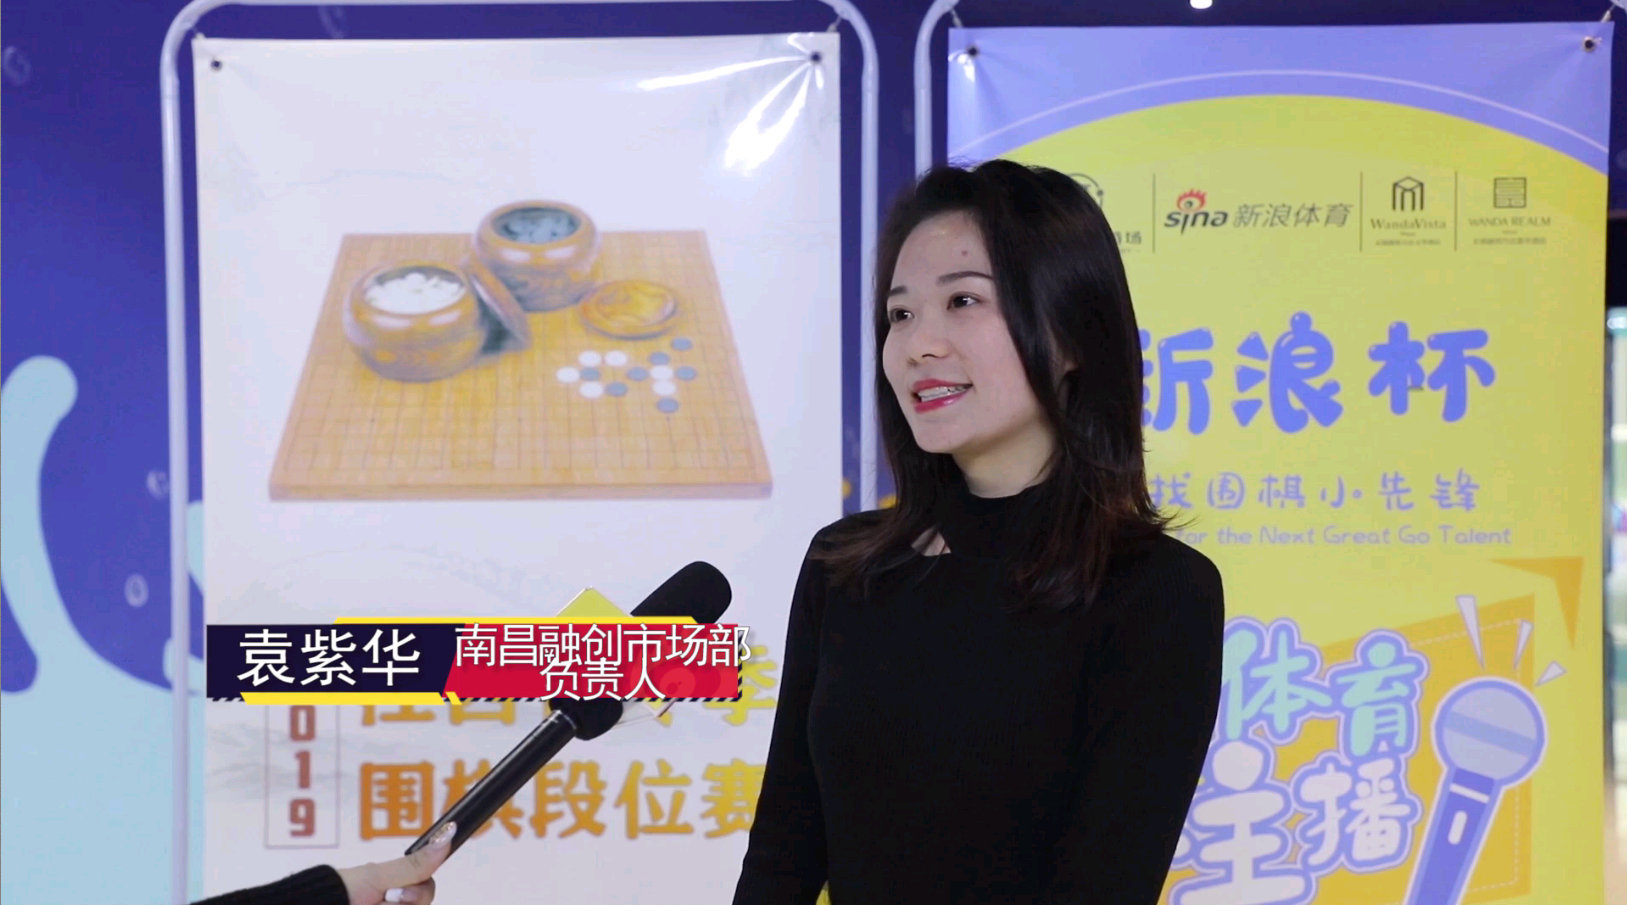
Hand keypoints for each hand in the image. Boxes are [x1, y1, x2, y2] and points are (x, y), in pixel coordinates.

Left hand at [335, 822, 454, 904]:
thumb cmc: (345, 890)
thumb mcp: (381, 876)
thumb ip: (416, 863)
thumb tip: (448, 833)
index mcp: (399, 882)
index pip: (427, 887)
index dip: (418, 893)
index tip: (401, 895)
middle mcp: (399, 899)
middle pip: (422, 902)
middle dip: (404, 903)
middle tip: (383, 900)